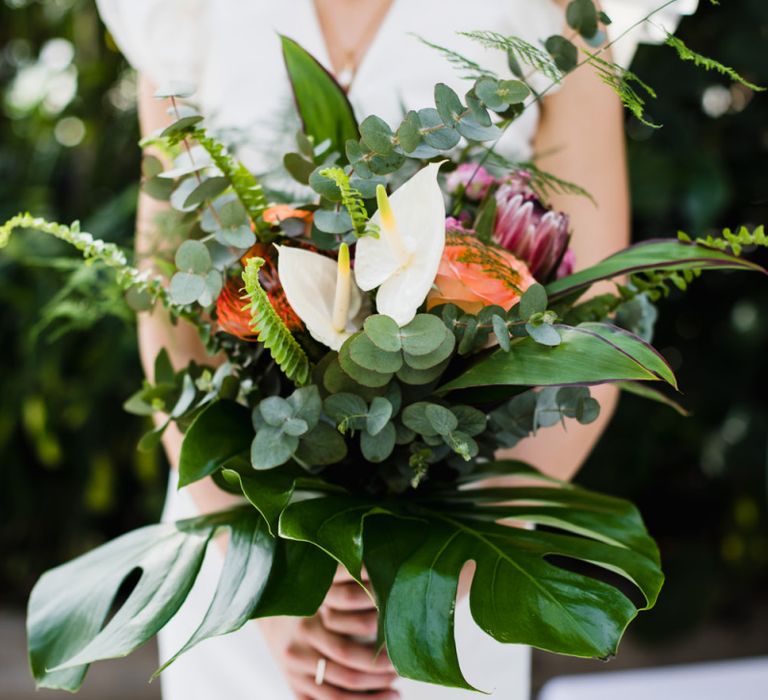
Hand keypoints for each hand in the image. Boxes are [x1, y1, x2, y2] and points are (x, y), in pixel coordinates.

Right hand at [260, 568, 398, 698]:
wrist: (267, 600)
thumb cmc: (305, 588)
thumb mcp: (322, 584)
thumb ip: (349, 587)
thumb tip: (384, 584)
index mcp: (308, 624)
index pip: (347, 650)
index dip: (376, 654)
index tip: (398, 649)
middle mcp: (299, 648)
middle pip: (345, 671)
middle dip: (377, 674)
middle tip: (399, 670)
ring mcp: (294, 669)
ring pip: (336, 695)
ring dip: (370, 696)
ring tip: (394, 692)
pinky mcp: (292, 682)